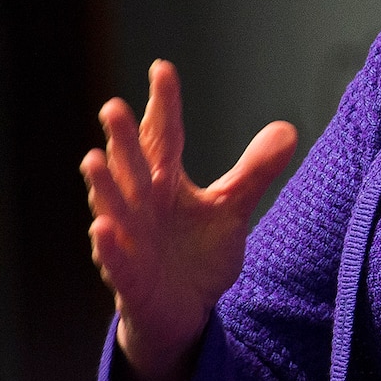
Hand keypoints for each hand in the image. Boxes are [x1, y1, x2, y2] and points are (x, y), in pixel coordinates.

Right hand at [82, 61, 297, 380]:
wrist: (183, 313)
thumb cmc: (197, 255)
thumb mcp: (231, 209)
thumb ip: (254, 171)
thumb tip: (287, 128)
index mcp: (164, 185)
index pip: (164, 138)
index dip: (163, 105)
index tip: (162, 67)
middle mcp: (141, 207)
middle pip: (132, 167)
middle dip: (123, 139)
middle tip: (114, 105)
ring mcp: (131, 242)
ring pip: (113, 209)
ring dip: (102, 186)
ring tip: (92, 157)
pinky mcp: (130, 279)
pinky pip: (116, 261)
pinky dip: (109, 245)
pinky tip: (101, 226)